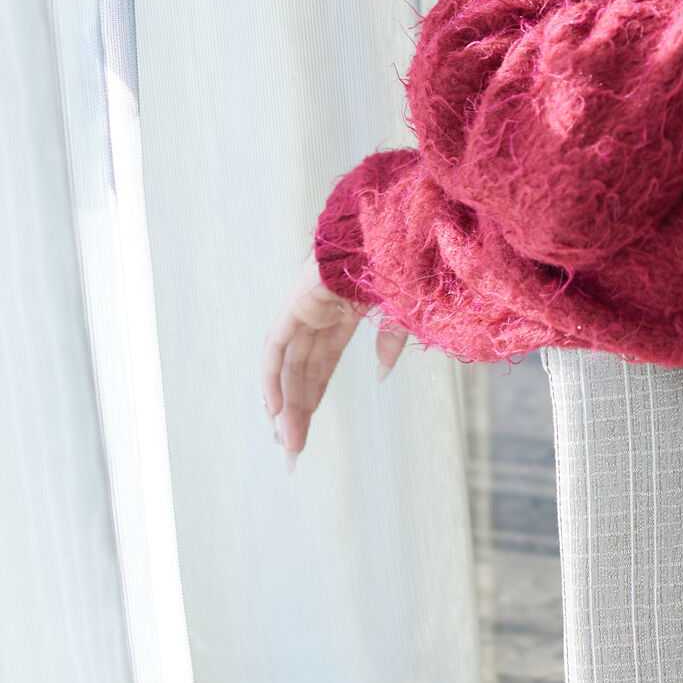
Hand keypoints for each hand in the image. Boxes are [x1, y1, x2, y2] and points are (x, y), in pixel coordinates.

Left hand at [263, 255, 408, 464]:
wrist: (403, 228)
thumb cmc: (410, 263)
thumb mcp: (405, 314)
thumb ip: (390, 344)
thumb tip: (381, 375)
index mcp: (342, 315)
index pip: (319, 368)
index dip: (312, 401)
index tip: (306, 438)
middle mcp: (318, 315)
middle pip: (300, 374)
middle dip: (296, 415)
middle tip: (290, 454)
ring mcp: (305, 308)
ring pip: (287, 367)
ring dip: (286, 406)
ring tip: (286, 443)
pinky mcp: (298, 302)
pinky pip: (278, 347)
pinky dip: (273, 378)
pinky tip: (276, 411)